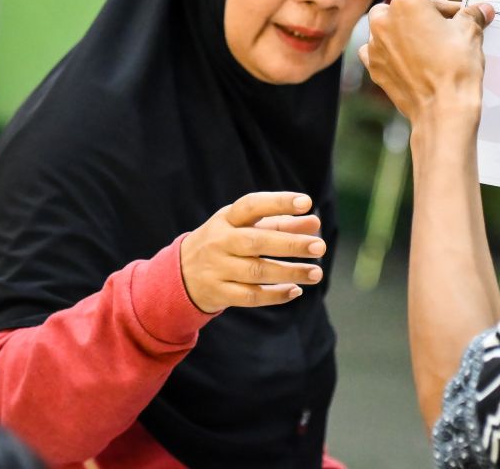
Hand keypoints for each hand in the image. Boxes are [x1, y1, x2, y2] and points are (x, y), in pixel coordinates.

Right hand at [179, 192, 326, 313]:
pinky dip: (274, 295)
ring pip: (256, 271)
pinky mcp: (218, 292)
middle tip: (320, 247)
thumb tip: (314, 222)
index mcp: (227, 219)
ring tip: (316, 273)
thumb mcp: (245, 227)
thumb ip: (280, 223)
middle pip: (256, 242)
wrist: (179, 274)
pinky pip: (250, 296)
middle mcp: (220, 241)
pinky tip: (295, 290)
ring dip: (290, 272)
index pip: (252, 206)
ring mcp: (216, 268)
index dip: (279, 203)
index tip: (307, 203)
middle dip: (290, 244)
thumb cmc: (225, 243)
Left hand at [360, 0, 493, 129]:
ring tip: (430, 38)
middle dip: (425, 7)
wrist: (443, 110)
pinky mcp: (374, 67)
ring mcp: (375, 45)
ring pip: (387, 25)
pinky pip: (378, 48)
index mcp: (406, 3)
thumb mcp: (470, 33)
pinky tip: (410, 55)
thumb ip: (472, 15)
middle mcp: (384, 20)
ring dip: (406, 27)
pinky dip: (392, 47)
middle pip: (400, 2)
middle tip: (449, 19)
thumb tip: (481, 10)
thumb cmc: (456, 68)